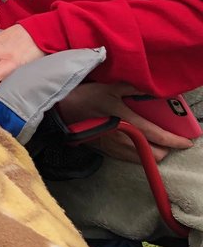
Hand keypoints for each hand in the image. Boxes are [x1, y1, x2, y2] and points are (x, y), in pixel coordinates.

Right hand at [58, 83, 194, 162]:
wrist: (59, 112)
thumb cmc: (84, 98)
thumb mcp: (107, 87)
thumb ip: (131, 87)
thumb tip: (150, 87)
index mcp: (127, 122)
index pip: (158, 135)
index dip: (175, 140)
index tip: (187, 142)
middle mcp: (124, 139)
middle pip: (154, 154)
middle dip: (165, 150)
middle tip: (169, 141)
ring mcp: (115, 148)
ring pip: (143, 159)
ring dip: (152, 153)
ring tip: (154, 144)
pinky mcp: (106, 152)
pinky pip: (129, 159)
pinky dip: (138, 154)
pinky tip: (136, 145)